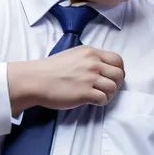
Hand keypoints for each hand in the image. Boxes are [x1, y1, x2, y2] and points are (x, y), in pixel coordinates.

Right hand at [8, 45, 124, 113]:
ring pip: (114, 87)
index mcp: (91, 52)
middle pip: (119, 74)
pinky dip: (102, 102)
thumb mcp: (74, 55)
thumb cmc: (51, 69)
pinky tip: (93, 101)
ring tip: (100, 96)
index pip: (117, 60)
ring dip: (109, 94)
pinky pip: (104, 99)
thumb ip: (90, 59)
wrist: (35, 80)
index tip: (113, 77)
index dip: (119, 70)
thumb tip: (103, 67)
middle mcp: (93, 63)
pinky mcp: (85, 93)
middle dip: (116, 83)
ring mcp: (90, 78)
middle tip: (107, 89)